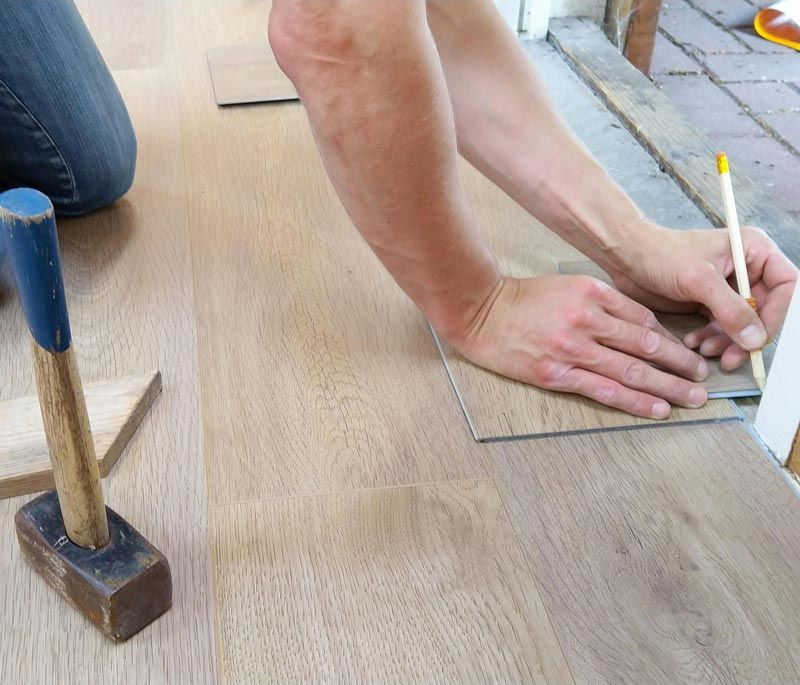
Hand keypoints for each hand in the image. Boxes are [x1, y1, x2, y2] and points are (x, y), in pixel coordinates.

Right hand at [451, 274, 708, 418]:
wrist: (481, 312)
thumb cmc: (523, 299)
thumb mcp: (567, 285)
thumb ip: (603, 302)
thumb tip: (640, 327)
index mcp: (592, 294)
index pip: (643, 320)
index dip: (670, 339)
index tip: (685, 353)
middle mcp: (587, 320)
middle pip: (645, 345)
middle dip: (679, 364)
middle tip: (702, 378)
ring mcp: (572, 349)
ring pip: (631, 370)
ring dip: (667, 387)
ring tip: (691, 398)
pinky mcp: (556, 374)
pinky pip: (604, 390)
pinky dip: (634, 401)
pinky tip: (656, 409)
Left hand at [608, 224, 798, 370]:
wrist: (626, 256)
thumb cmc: (661, 254)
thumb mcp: (700, 280)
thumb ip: (731, 309)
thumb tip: (755, 339)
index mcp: (753, 250)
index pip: (785, 286)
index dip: (777, 314)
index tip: (759, 337)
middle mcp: (746, 269)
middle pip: (765, 310)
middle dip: (747, 336)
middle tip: (731, 357)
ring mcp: (727, 287)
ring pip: (742, 323)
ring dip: (727, 341)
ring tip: (706, 350)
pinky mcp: (708, 302)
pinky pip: (720, 327)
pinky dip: (711, 339)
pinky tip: (695, 343)